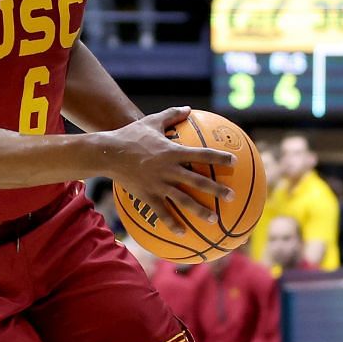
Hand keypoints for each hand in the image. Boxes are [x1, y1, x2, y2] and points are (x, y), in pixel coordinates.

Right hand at [106, 108, 235, 236]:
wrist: (108, 154)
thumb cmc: (130, 135)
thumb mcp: (152, 121)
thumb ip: (172, 115)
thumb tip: (188, 108)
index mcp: (173, 152)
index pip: (202, 154)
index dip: (219, 158)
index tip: (234, 162)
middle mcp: (169, 170)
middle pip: (198, 181)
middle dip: (217, 190)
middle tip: (232, 196)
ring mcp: (158, 184)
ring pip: (183, 200)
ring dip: (200, 211)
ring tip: (215, 219)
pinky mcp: (147, 195)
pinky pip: (162, 212)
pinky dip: (172, 223)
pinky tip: (182, 233)